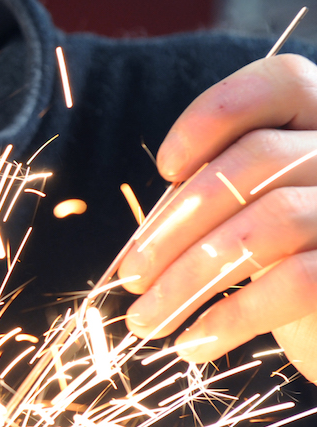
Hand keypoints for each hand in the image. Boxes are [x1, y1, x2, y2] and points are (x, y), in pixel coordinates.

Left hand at [118, 54, 316, 381]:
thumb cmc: (291, 267)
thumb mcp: (252, 218)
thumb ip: (215, 199)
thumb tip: (143, 234)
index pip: (282, 83)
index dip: (214, 116)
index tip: (165, 170)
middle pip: (257, 161)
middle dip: (174, 224)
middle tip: (131, 275)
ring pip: (268, 225)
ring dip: (187, 280)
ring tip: (146, 320)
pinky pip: (296, 283)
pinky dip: (230, 317)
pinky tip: (192, 343)